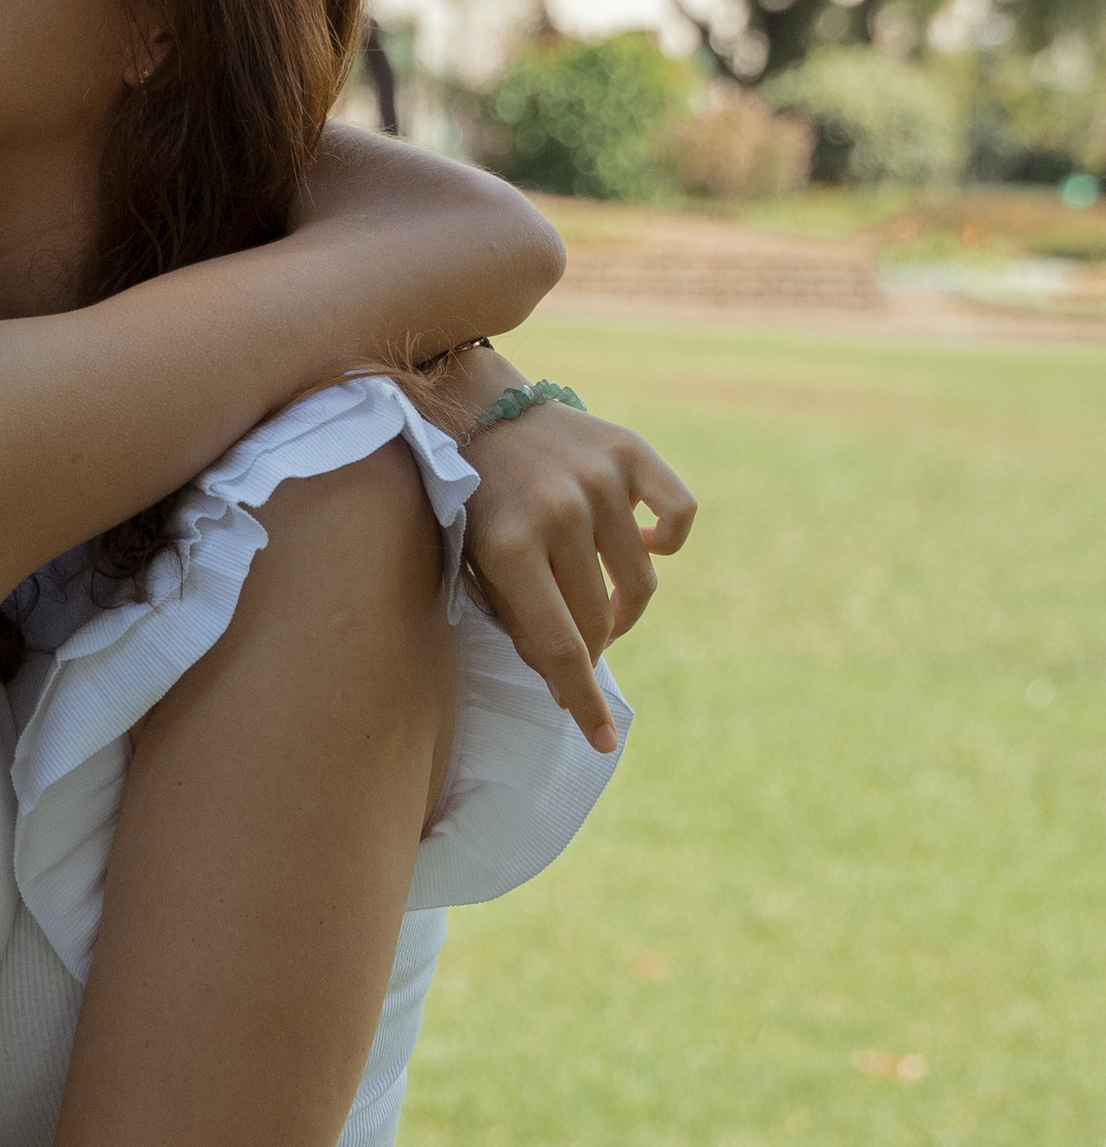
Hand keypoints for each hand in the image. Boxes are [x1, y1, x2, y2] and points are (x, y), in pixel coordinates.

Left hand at [458, 396, 695, 754]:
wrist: (471, 407)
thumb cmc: (469, 501)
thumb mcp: (472, 565)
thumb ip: (518, 620)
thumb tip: (567, 684)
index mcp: (508, 549)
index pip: (561, 647)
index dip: (582, 700)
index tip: (602, 739)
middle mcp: (557, 514)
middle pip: (599, 619)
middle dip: (592, 650)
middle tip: (581, 649)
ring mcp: (598, 480)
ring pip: (640, 581)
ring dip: (625, 609)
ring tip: (605, 608)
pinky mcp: (628, 451)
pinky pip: (678, 515)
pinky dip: (668, 543)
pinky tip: (646, 549)